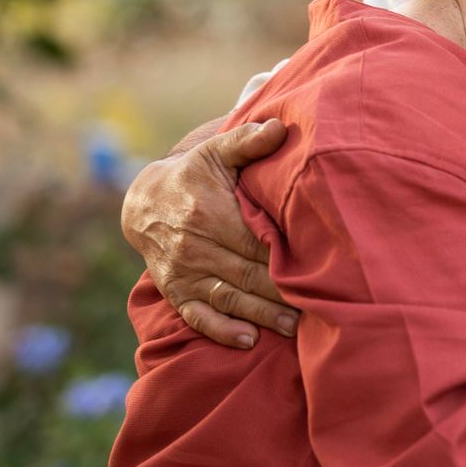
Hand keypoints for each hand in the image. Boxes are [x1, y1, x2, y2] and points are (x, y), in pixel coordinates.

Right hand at [120, 119, 299, 348]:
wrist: (145, 201)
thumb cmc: (194, 174)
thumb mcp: (216, 151)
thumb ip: (247, 141)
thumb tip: (279, 126)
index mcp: (209, 213)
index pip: (255, 241)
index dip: (285, 255)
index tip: (319, 266)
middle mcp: (196, 247)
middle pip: (248, 273)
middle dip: (282, 292)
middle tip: (320, 306)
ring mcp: (185, 272)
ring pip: (228, 298)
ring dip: (262, 315)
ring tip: (295, 327)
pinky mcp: (176, 290)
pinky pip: (198, 315)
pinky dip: (221, 330)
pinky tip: (247, 340)